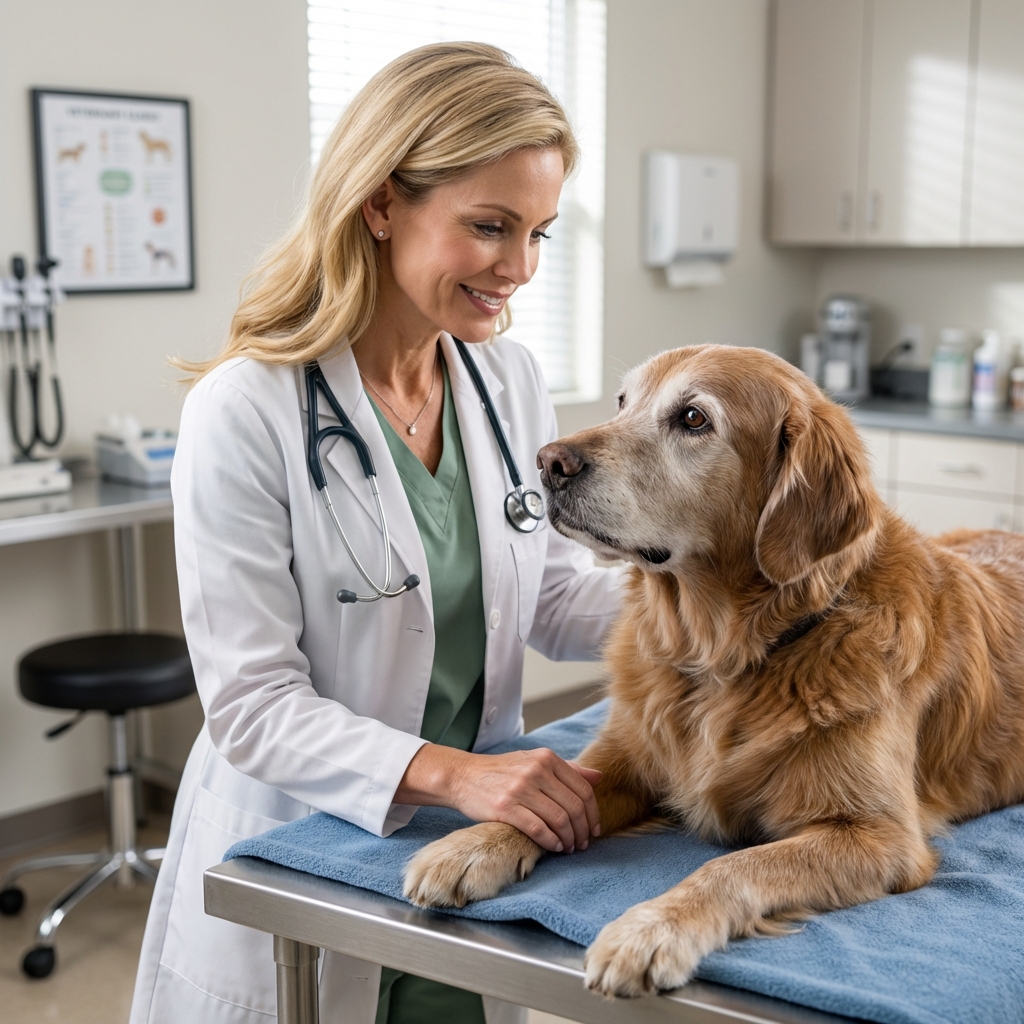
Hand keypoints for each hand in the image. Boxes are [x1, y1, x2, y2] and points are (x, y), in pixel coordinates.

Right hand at [395, 745, 601, 853]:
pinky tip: (555, 847)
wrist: (462, 776)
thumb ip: (568, 769)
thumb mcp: (534, 761)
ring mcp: (521, 788)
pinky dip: (551, 841)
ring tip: (570, 847)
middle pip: (574, 806)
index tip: (594, 828)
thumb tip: (599, 777)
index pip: (583, 789)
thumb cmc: (502, 771)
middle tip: (584, 843)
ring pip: (560, 819)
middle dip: (584, 830)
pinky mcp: (506, 807)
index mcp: (547, 758)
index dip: (593, 813)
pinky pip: (538, 829)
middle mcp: (536, 770)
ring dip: (569, 839)